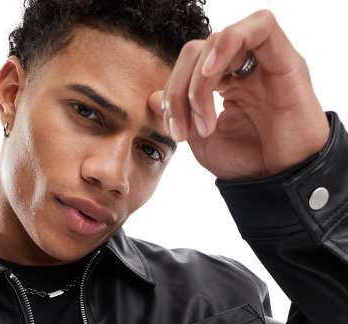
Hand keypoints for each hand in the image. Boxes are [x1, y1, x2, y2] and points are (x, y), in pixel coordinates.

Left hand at [148, 9, 330, 179]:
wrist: (282, 181)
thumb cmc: (249, 163)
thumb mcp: (203, 143)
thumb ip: (180, 117)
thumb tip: (153, 97)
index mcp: (223, 82)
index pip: (187, 68)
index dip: (172, 95)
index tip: (174, 132)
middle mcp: (243, 67)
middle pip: (197, 51)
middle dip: (179, 91)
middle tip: (184, 131)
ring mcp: (263, 61)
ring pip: (219, 39)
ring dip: (199, 81)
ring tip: (204, 123)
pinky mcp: (285, 60)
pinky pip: (260, 27)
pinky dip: (227, 45)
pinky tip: (212, 75)